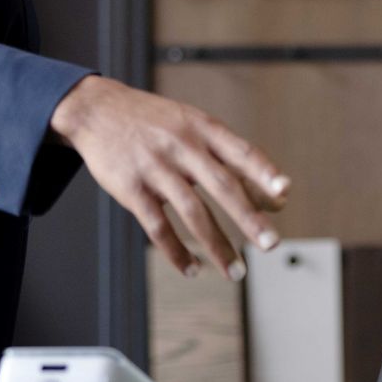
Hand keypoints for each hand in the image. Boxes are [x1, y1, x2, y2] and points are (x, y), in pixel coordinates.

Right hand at [50, 74, 289, 280]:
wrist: (97, 109)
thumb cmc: (155, 122)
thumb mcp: (190, 123)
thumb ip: (226, 153)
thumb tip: (270, 193)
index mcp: (201, 127)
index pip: (240, 150)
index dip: (263, 172)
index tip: (284, 194)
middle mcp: (181, 145)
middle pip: (221, 185)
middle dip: (248, 217)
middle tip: (272, 244)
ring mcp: (155, 167)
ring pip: (192, 212)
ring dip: (217, 246)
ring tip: (236, 271)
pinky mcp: (131, 188)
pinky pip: (157, 226)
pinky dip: (177, 251)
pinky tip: (192, 268)